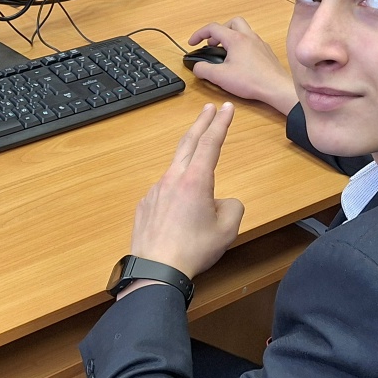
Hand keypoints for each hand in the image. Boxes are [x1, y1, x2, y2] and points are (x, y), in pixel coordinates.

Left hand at [128, 102, 244, 279]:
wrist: (157, 269)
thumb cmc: (194, 250)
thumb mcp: (228, 229)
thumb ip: (232, 207)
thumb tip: (222, 202)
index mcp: (195, 180)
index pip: (210, 143)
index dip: (220, 123)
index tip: (226, 108)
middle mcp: (172, 179)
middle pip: (188, 143)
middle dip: (201, 123)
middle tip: (209, 109)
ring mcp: (155, 190)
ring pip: (175, 168)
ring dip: (188, 160)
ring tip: (199, 166)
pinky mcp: (145, 205)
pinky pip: (164, 191)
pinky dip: (175, 190)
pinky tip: (179, 209)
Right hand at [187, 18, 297, 114]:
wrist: (276, 87)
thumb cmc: (251, 80)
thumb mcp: (220, 77)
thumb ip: (203, 70)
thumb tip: (197, 67)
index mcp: (236, 39)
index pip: (213, 28)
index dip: (199, 34)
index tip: (193, 43)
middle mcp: (249, 37)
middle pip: (231, 23)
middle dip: (219, 31)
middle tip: (212, 43)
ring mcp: (259, 44)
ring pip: (243, 31)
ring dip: (231, 37)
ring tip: (224, 52)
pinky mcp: (266, 52)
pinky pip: (251, 42)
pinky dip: (242, 46)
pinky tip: (239, 60)